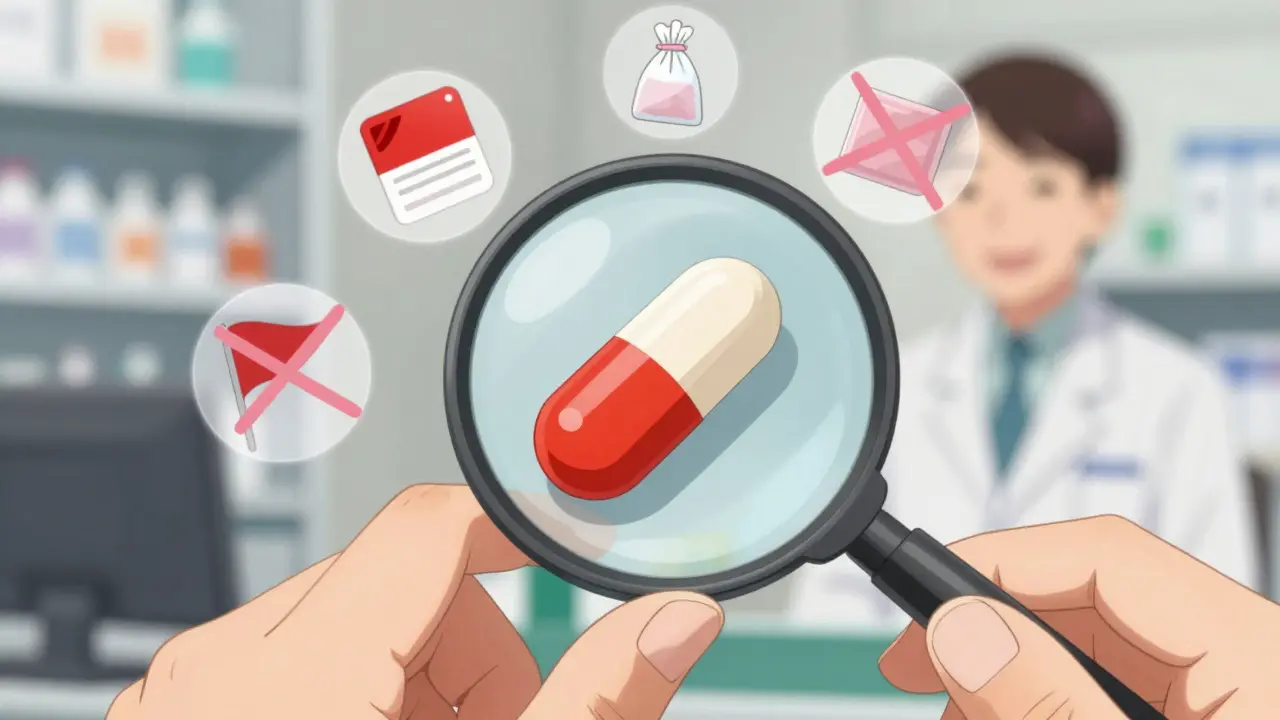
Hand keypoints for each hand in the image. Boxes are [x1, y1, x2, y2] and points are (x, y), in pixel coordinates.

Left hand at [105, 484, 723, 718]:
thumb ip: (597, 701)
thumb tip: (673, 623)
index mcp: (293, 676)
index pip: (429, 529)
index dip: (523, 533)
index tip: (578, 558)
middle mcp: (217, 669)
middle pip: (400, 579)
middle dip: (480, 654)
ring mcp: (187, 696)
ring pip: (353, 619)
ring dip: (425, 685)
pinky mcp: (187, 715)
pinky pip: (301, 661)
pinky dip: (365, 700)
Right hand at [878, 515, 1277, 718]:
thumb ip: (1051, 703)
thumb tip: (961, 628)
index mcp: (1256, 650)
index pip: (1105, 553)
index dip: (995, 564)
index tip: (919, 608)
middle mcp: (1248, 656)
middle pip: (1092, 596)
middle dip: (990, 628)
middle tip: (915, 669)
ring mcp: (1233, 688)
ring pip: (1095, 643)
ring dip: (1008, 670)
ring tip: (955, 708)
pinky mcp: (1212, 712)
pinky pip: (1113, 682)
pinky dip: (1044, 697)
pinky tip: (1003, 713)